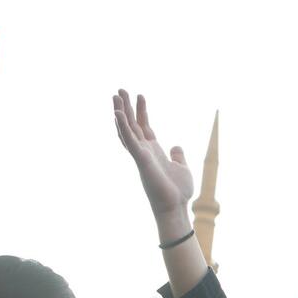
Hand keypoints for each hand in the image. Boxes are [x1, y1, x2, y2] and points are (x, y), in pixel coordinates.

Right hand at [113, 89, 194, 219]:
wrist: (175, 207)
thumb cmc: (178, 192)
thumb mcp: (181, 168)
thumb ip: (177, 156)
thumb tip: (176, 146)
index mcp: (153, 151)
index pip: (145, 127)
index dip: (142, 111)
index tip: (140, 95)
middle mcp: (144, 151)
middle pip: (132, 124)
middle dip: (127, 107)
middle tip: (120, 90)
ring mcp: (141, 155)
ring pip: (127, 129)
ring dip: (121, 112)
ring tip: (116, 96)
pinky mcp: (141, 159)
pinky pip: (129, 140)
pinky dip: (123, 127)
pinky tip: (118, 113)